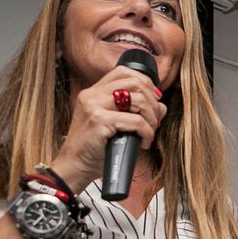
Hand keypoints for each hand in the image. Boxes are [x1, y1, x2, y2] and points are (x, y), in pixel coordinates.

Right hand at [52, 65, 166, 192]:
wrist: (75, 166)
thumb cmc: (96, 148)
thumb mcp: (117, 125)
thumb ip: (136, 112)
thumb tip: (161, 106)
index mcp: (94, 92)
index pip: (124, 72)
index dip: (145, 83)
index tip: (155, 99)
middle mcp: (92, 95)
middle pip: (134, 82)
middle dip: (153, 102)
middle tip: (155, 120)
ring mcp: (94, 106)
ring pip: (138, 99)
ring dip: (152, 117)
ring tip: (150, 132)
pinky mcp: (99, 120)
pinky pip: (136, 121)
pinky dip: (147, 132)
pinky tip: (144, 143)